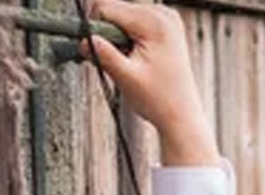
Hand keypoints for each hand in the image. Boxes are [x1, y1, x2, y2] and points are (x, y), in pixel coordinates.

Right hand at [88, 1, 218, 164]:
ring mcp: (166, 18)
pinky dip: (128, 39)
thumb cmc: (158, 100)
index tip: (94, 51)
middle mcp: (163, 14)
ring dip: (118, 38)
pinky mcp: (165, 26)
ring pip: (123, 16)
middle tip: (118, 63)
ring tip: (130, 63)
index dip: (94, 29)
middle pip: (115, 10)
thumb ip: (103, 54)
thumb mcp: (125, 77)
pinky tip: (136, 58)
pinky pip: (134, 23)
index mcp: (154, 22)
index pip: (106, 8)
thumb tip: (83, 38)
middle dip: (108, 35)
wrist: (181, 114)